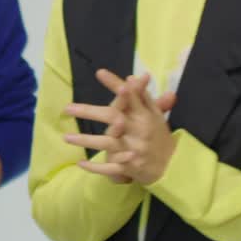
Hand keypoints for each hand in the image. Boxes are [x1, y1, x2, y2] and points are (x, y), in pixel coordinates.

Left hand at [63, 69, 177, 184]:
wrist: (173, 166)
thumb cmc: (158, 135)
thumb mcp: (154, 115)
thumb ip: (142, 97)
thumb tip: (131, 77)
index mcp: (144, 116)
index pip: (129, 97)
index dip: (116, 85)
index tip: (100, 73)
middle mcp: (139, 130)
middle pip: (112, 117)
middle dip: (90, 112)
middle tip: (67, 108)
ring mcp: (133, 149)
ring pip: (106, 143)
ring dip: (86, 141)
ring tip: (66, 137)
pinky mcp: (130, 167)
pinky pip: (110, 167)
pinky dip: (95, 167)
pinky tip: (80, 163)